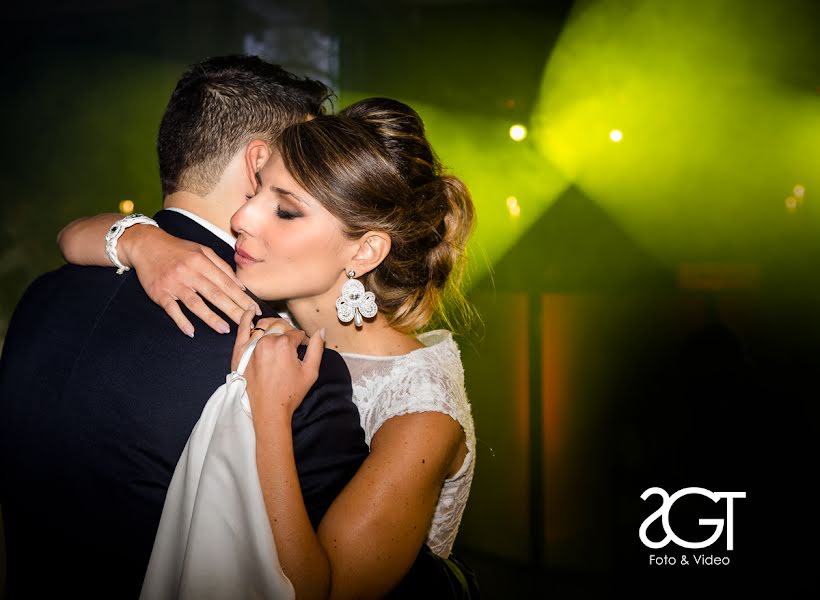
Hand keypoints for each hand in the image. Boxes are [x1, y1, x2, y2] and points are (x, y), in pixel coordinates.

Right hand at [122, 225, 260, 336]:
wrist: (147, 245)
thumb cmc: (179, 249)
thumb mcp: (202, 250)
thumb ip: (222, 267)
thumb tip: (240, 285)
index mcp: (202, 262)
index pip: (227, 283)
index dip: (242, 298)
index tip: (254, 310)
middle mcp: (189, 272)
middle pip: (215, 294)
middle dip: (233, 310)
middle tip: (247, 323)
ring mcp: (174, 283)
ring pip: (195, 303)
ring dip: (211, 318)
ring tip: (225, 329)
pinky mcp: (160, 292)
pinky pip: (172, 309)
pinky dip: (181, 321)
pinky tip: (191, 331)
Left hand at [232, 309, 325, 423]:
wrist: (268, 410)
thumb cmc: (289, 394)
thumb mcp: (310, 372)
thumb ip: (317, 349)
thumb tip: (321, 331)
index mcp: (284, 345)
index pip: (297, 333)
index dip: (303, 340)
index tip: (304, 349)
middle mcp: (267, 341)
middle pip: (281, 327)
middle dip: (289, 333)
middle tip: (292, 345)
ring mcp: (251, 345)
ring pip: (264, 325)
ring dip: (273, 325)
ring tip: (278, 332)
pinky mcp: (240, 352)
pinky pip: (242, 329)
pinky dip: (246, 317)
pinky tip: (250, 309)